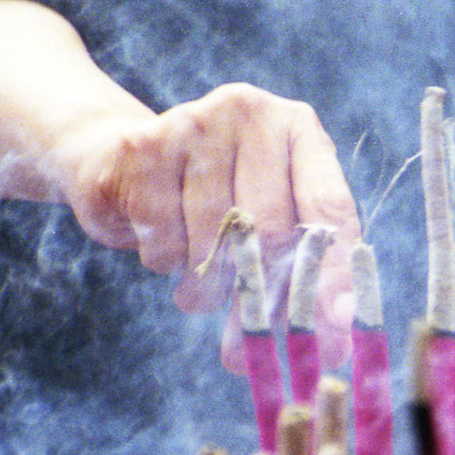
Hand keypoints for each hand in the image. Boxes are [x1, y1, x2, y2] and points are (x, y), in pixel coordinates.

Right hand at [57, 82, 359, 370]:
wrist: (118, 158)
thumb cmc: (213, 197)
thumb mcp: (268, 221)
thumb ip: (301, 271)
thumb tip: (333, 341)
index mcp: (298, 129)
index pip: (328, 207)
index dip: (333, 272)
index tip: (336, 325)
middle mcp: (252, 113)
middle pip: (272, 228)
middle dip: (264, 296)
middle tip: (252, 341)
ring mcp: (195, 122)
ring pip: (215, 237)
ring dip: (208, 285)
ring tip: (200, 292)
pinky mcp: (143, 147)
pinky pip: (165, 235)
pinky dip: (166, 261)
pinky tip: (165, 246)